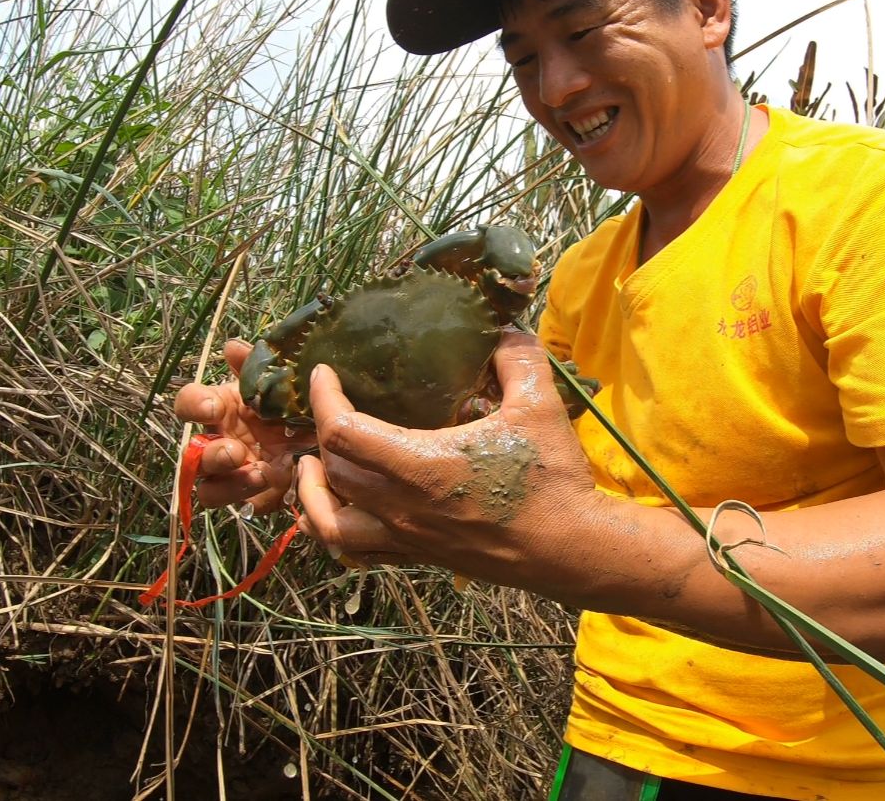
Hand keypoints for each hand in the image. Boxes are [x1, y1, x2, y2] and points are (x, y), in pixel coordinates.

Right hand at [172, 339, 313, 513]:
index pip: (189, 404)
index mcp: (221, 409)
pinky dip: (258, 497)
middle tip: (234, 450)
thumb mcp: (281, 383)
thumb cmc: (295, 405)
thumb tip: (232, 346)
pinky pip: (244, 505)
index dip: (193, 405)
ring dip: (228, 484)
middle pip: (193, 454)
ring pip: (209, 488)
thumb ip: (256, 366)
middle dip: (210, 454)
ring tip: (260, 473)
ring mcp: (233, 474)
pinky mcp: (254, 497)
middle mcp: (219, 441)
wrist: (329, 436)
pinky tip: (281, 484)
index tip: (212, 406)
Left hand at [295, 329, 605, 587]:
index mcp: (420, 465)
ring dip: (313, 495)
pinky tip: (344, 512)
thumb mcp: (538, 406)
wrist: (572, 549)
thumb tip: (503, 328)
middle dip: (320, 437)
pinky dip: (337, 531)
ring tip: (312, 468)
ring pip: (331, 524)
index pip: (342, 431)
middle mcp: (402, 507)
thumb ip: (517, 359)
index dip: (323, 397)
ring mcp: (410, 537)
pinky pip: (360, 551)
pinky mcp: (424, 557)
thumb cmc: (552, 479)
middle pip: (333, 472)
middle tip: (328, 409)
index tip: (323, 373)